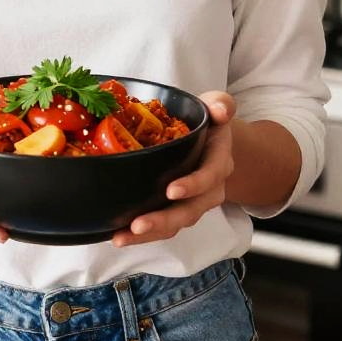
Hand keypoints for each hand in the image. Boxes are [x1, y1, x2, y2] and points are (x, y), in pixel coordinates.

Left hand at [112, 91, 235, 247]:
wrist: (215, 142)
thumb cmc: (210, 122)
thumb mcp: (217, 106)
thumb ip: (221, 104)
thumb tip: (221, 110)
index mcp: (219, 160)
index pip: (210, 176)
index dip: (193, 185)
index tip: (171, 191)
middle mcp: (210, 188)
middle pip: (191, 210)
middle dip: (164, 220)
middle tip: (139, 224)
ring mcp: (194, 202)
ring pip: (176, 223)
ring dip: (150, 233)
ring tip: (122, 236)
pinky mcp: (178, 209)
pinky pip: (164, 226)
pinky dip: (143, 234)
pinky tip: (120, 235)